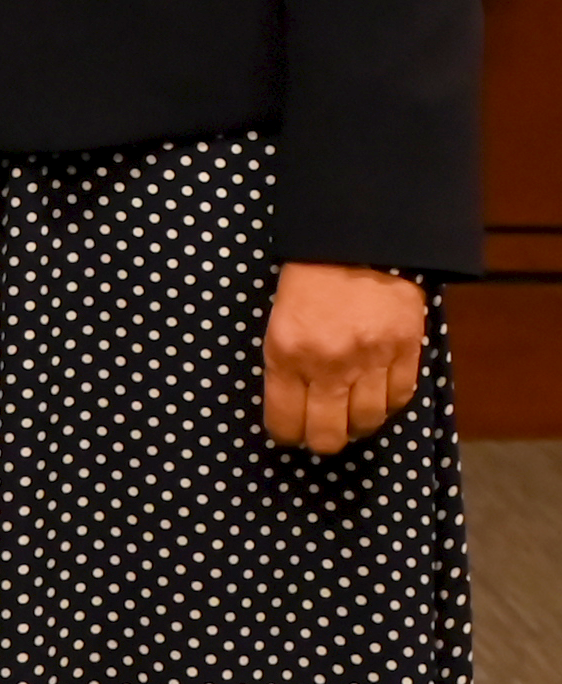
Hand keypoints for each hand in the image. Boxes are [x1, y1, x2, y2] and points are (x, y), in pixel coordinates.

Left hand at [262, 260, 428, 456]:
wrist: (356, 241)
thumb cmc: (307, 279)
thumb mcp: (278, 321)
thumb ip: (286, 363)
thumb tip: (293, 406)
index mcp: (287, 354)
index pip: (285, 421)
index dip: (286, 435)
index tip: (289, 434)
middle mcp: (329, 365)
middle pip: (329, 435)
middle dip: (322, 441)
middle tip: (321, 433)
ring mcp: (371, 360)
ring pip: (368, 422)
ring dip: (357, 425)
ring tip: (349, 416)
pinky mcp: (406, 351)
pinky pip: (400, 398)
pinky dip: (388, 404)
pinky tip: (377, 396)